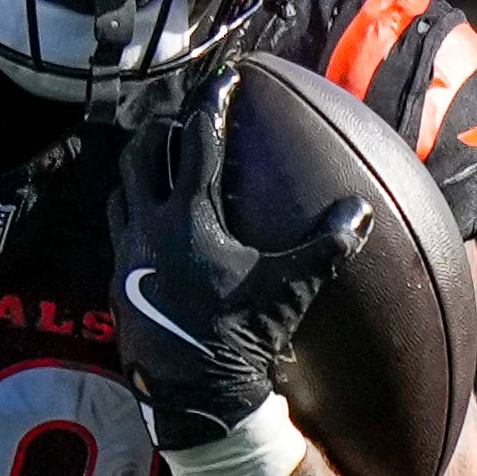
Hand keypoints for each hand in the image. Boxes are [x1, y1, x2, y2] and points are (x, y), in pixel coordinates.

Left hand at [110, 67, 341, 446]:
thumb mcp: (290, 289)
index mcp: (189, 216)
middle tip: (182, 120)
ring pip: (120, 191)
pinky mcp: (115, 284)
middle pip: (141, 153)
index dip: (213, 104)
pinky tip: (151, 227)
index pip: (198, 140)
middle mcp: (148, 227)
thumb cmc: (241, 338)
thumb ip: (326, 247)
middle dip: (160, 129)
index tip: (225, 80)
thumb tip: (361, 212)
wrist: (192, 395)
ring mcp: (126, 255)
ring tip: (159, 165)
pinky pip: (117, 232)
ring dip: (139, 171)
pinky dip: (132, 214)